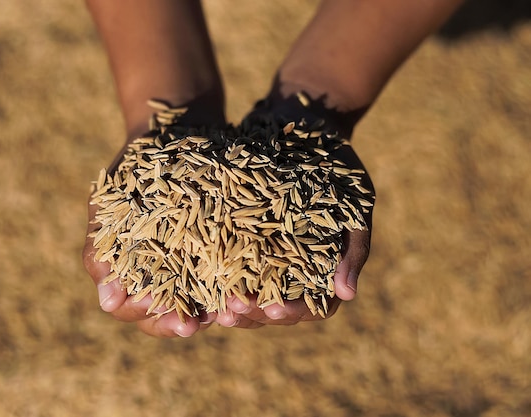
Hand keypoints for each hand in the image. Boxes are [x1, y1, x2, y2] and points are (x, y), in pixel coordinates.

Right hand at [82, 149, 216, 337]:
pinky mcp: (218, 253)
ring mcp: (189, 268)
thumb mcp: (107, 207)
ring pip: (197, 303)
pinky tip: (243, 289)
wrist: (167, 139)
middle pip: (163, 316)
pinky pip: (225, 278)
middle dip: (176, 323)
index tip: (152, 305)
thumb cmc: (129, 175)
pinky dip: (232, 286)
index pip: (128, 308)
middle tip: (191, 325)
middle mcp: (159, 277)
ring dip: (210, 313)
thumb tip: (107, 301)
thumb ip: (100, 251)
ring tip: (223, 314)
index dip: (141, 312)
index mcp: (128, 273)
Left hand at [215, 92, 373, 328]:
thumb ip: (355, 248)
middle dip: (251, 312)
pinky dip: (209, 272)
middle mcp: (289, 267)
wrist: (302, 123)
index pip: (311, 306)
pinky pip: (220, 260)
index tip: (274, 309)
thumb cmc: (338, 165)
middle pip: (271, 306)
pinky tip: (191, 274)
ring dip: (226, 301)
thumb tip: (348, 295)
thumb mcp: (355, 203)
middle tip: (230, 310)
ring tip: (210, 305)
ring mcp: (261, 253)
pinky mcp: (234, 233)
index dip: (292, 312)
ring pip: (243, 290)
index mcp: (321, 268)